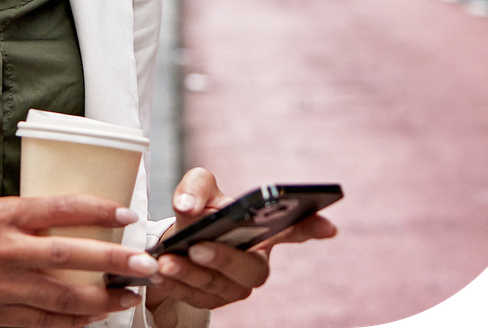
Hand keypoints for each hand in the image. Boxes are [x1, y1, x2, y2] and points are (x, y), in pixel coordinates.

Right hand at [0, 194, 159, 327]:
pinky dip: (69, 325)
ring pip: (61, 298)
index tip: (126, 214)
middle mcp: (3, 251)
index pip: (59, 209)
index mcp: (0, 216)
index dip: (97, 210)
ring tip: (127, 297)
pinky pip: (40, 324)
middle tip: (143, 263)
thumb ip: (18, 212)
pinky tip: (90, 321)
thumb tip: (60, 215)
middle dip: (111, 261)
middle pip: (69, 256)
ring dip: (100, 300)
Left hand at [144, 169, 337, 325]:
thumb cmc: (197, 213)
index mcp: (263, 232)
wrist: (173, 241)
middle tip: (198, 246)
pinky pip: (196, 297)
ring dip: (190, 273)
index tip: (329, 227)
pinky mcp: (214, 301)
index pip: (295, 232)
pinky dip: (175, 284)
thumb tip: (187, 205)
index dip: (313, 229)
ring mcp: (236, 287)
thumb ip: (195, 186)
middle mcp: (256, 263)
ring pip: (219, 286)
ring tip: (165, 261)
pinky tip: (157, 271)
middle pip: (252, 269)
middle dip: (223, 258)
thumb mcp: (198, 190)